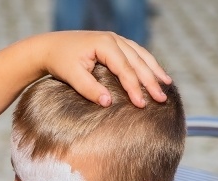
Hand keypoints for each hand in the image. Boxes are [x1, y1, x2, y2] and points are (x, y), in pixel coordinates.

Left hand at [34, 31, 171, 106]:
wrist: (50, 47)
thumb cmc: (60, 62)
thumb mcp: (72, 76)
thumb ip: (90, 89)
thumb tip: (108, 103)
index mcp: (105, 45)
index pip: (125, 69)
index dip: (134, 88)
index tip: (141, 105)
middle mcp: (114, 39)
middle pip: (138, 62)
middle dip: (151, 81)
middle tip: (162, 99)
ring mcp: (116, 39)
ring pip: (141, 55)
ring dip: (154, 70)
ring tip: (167, 84)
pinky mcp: (114, 43)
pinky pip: (136, 53)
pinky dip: (147, 63)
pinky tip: (155, 73)